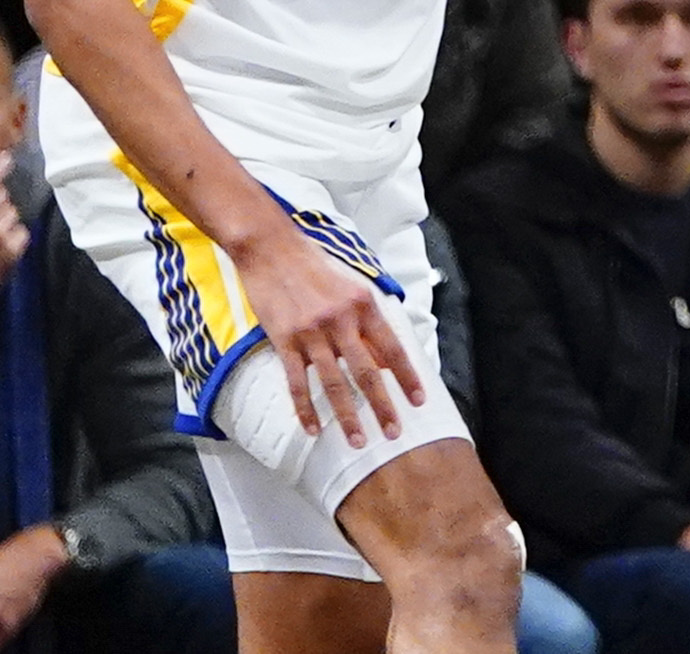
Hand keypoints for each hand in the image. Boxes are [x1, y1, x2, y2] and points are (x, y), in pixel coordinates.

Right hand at [242, 221, 421, 447]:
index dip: (407, 376)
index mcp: (363, 305)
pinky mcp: (283, 340)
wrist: (271, 248)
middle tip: (393, 432)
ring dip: (346, 416)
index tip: (418, 400)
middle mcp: (341, 320)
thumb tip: (385, 357)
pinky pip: (297, 382)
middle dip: (382, 405)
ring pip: (334, 383)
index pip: (392, 348)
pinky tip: (313, 429)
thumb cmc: (315, 265)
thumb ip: (368, 321)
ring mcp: (311, 332)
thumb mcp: (352, 286)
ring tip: (357, 441)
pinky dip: (305, 408)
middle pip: (367, 371)